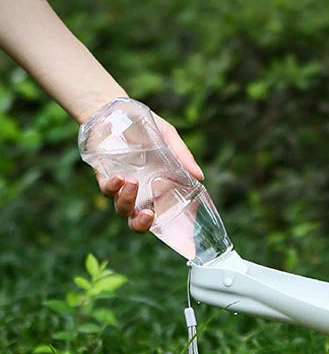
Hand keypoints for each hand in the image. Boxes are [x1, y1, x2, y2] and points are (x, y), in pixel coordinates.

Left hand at [96, 113, 204, 233]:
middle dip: (142, 225)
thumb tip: (200, 176)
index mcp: (158, 190)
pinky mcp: (104, 178)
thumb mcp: (168, 137)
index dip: (174, 232)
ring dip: (127, 200)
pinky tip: (119, 178)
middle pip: (139, 223)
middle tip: (148, 215)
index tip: (185, 242)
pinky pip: (106, 191)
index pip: (165, 217)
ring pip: (122, 209)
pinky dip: (112, 188)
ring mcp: (121, 188)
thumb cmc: (143, 127)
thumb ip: (183, 156)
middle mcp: (140, 194)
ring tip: (132, 182)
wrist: (112, 111)